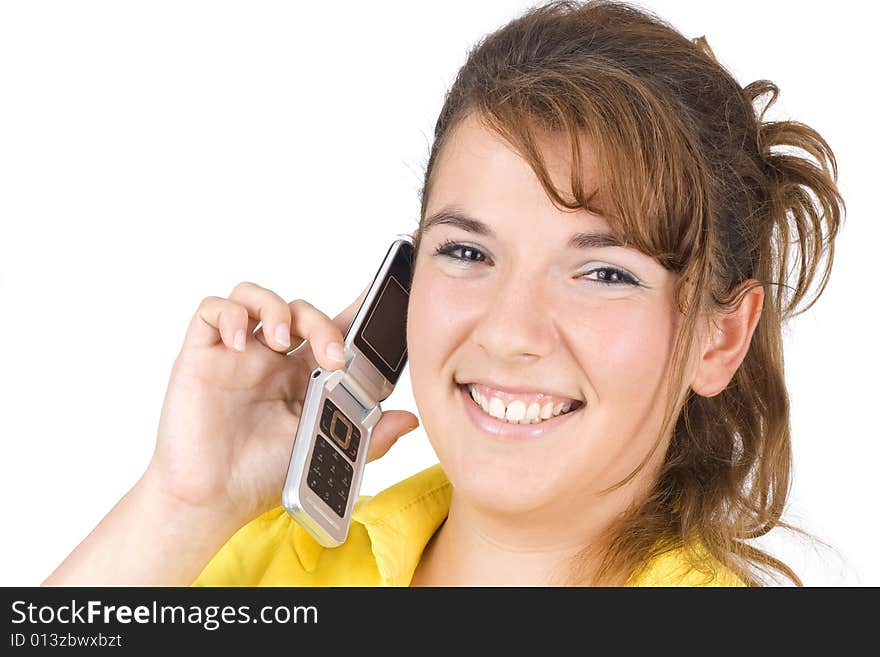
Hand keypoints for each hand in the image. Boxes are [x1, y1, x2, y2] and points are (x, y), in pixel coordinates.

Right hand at [148, 281, 419, 528]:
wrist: (214, 500)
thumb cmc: (263, 474)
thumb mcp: (325, 453)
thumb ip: (368, 436)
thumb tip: (409, 419)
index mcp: (305, 374)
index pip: (333, 328)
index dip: (356, 308)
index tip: (383, 294)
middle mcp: (273, 358)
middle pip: (300, 310)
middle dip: (322, 324)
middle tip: (333, 357)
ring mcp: (238, 353)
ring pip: (257, 297)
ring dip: (277, 309)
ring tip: (282, 342)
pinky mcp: (202, 354)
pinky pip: (213, 310)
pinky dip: (230, 315)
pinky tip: (240, 342)